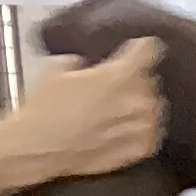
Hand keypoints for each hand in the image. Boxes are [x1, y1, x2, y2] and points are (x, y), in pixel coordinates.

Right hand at [0, 37, 166, 184]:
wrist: (40, 148)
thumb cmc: (45, 106)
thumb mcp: (57, 69)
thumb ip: (84, 63)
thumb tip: (90, 67)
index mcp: (120, 74)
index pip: (148, 50)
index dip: (143, 47)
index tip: (139, 47)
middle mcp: (139, 99)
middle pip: (150, 81)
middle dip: (136, 80)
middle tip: (115, 85)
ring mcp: (144, 126)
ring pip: (155, 108)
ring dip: (140, 105)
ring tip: (118, 109)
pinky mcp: (142, 149)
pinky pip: (151, 133)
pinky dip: (141, 129)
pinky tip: (124, 128)